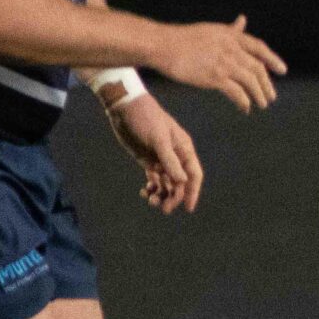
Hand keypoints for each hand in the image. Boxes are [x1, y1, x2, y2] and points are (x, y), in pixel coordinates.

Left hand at [107, 94, 203, 213]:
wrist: (125, 109)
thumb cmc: (146, 119)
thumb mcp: (158, 139)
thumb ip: (170, 160)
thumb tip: (183, 181)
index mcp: (184, 149)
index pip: (194, 175)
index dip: (193, 192)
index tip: (188, 208)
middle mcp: (175, 157)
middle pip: (180, 183)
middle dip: (173, 197)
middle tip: (163, 208)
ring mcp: (161, 160)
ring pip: (167, 183)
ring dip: (161, 194)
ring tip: (151, 201)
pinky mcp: (148, 161)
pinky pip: (154, 180)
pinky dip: (151, 188)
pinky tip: (144, 192)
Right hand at [155, 16, 286, 111]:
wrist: (163, 46)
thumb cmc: (183, 38)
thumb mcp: (212, 30)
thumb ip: (231, 30)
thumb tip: (243, 20)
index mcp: (231, 36)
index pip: (259, 47)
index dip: (272, 59)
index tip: (282, 70)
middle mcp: (232, 49)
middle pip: (258, 68)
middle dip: (267, 84)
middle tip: (271, 96)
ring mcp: (225, 63)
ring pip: (251, 81)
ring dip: (259, 95)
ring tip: (262, 104)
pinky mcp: (215, 77)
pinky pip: (237, 93)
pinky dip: (244, 102)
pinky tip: (245, 108)